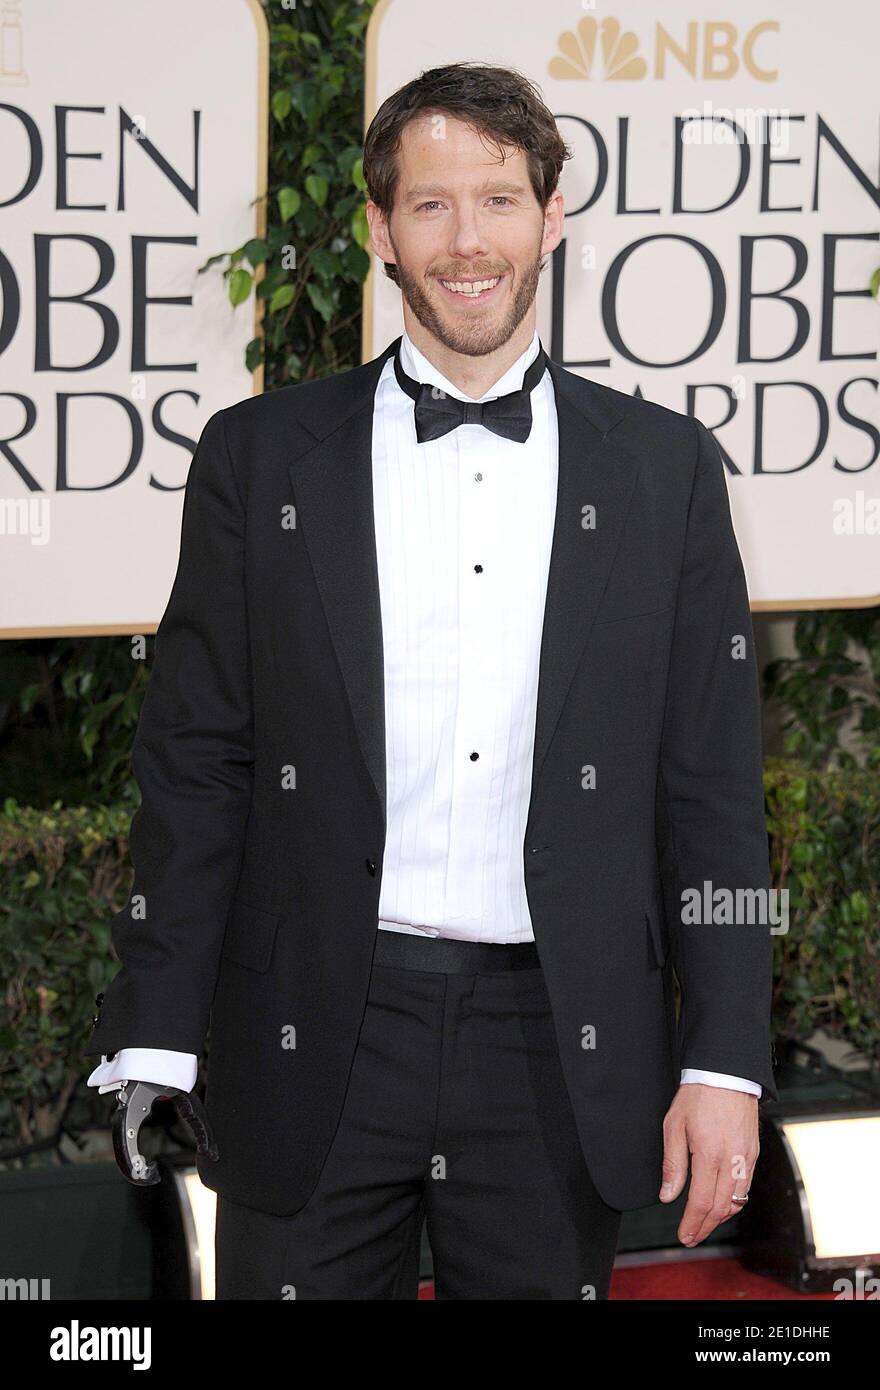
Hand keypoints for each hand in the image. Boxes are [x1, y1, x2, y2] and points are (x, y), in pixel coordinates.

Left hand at [659, 1083, 758, 1245]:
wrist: (726, 1073)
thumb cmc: (698, 1095)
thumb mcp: (674, 1126)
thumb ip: (673, 1164)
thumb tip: (668, 1195)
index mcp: (709, 1155)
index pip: (701, 1202)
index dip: (692, 1224)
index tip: (684, 1235)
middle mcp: (732, 1160)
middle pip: (721, 1208)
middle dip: (705, 1227)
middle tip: (691, 1236)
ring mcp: (746, 1158)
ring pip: (736, 1201)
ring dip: (720, 1218)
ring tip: (703, 1224)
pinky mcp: (754, 1153)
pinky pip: (746, 1187)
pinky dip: (733, 1201)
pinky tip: (721, 1202)